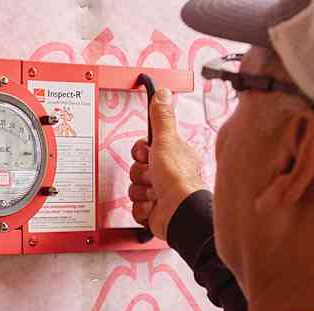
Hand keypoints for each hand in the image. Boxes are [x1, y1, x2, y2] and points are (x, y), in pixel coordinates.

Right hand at [129, 89, 204, 239]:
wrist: (179, 214)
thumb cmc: (177, 180)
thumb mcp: (166, 142)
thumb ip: (162, 118)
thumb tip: (162, 93)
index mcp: (173, 155)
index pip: (144, 148)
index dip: (140, 152)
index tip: (146, 154)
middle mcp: (168, 174)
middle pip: (137, 168)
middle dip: (140, 174)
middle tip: (152, 176)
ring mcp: (161, 193)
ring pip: (135, 188)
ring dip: (141, 191)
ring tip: (155, 194)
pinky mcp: (154, 211)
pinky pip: (136, 206)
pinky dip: (142, 207)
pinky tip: (153, 206)